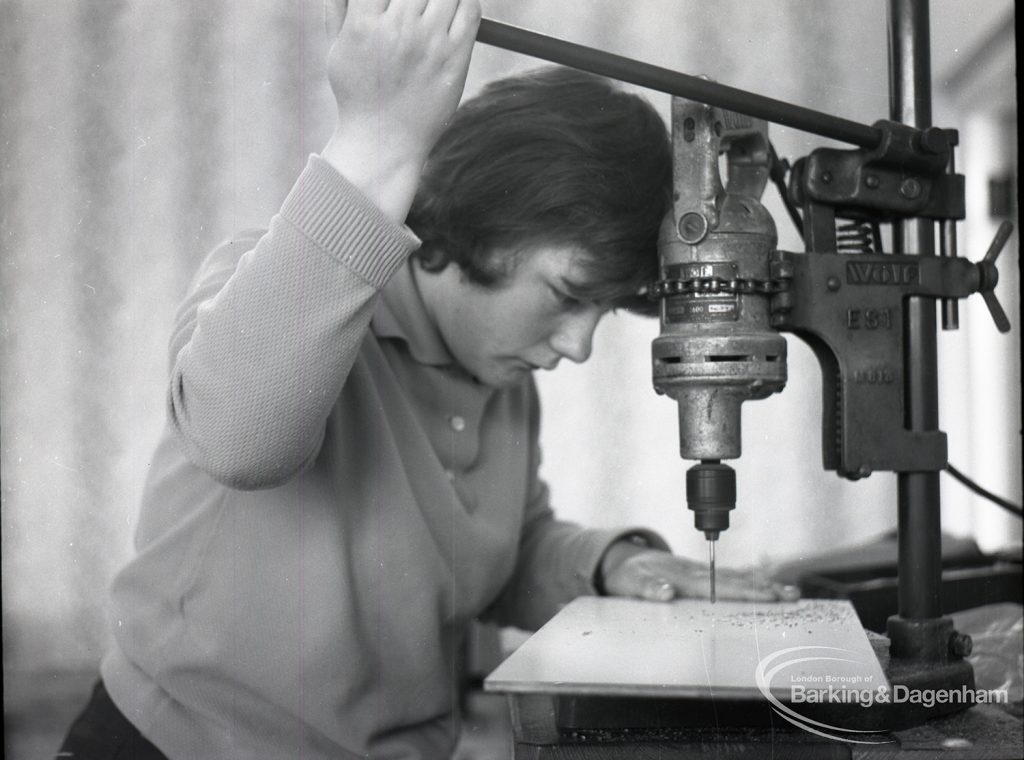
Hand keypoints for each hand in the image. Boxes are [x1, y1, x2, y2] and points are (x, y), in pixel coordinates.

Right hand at [321, 0, 480, 220]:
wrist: (383, 141)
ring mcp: (429, 44)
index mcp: (364, 24)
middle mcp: (398, 30)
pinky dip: (464, 2)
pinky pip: (470, 11)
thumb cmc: (358, 95)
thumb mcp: (337, 49)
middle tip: (418, 7)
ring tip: (434, 8)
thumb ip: (339, 6)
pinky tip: (455, 11)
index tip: (395, 1)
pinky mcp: (455, 59)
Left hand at [599, 541, 799, 602]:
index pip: (719, 587)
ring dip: (764, 586)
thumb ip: (648, 588)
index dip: (744, 592)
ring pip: (738, 579)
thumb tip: (667, 594)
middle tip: (792, 595)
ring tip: (791, 592)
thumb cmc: (628, 575)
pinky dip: (751, 582)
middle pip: (736, 582)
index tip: (768, 596)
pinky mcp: (702, 576)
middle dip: (765, 589)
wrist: (625, 560)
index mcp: (684, 578)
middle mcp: (697, 574)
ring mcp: (702, 573)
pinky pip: (731, 578)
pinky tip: (769, 586)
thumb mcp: (630, 583)